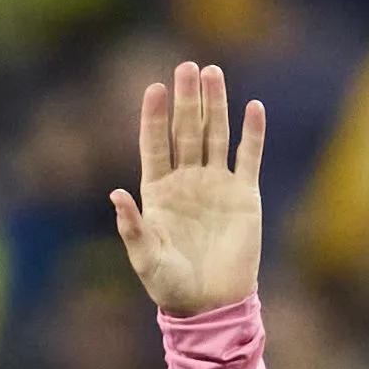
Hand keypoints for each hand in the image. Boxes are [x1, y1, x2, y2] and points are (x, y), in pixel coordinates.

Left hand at [110, 62, 265, 316]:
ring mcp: (216, 185)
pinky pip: (249, 157)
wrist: (210, 302)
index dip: (153, 117)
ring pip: (216, 135)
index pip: (154, 145)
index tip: (154, 88)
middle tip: (187, 66)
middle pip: (186, 131)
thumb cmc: (170, 284)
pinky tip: (253, 107)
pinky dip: (252, 133)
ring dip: (215, 105)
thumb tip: (115, 194)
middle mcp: (186, 181)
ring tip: (212, 72)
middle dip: (186, 99)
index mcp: (158, 192)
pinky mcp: (245, 195)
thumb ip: (131, 226)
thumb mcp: (145, 257)